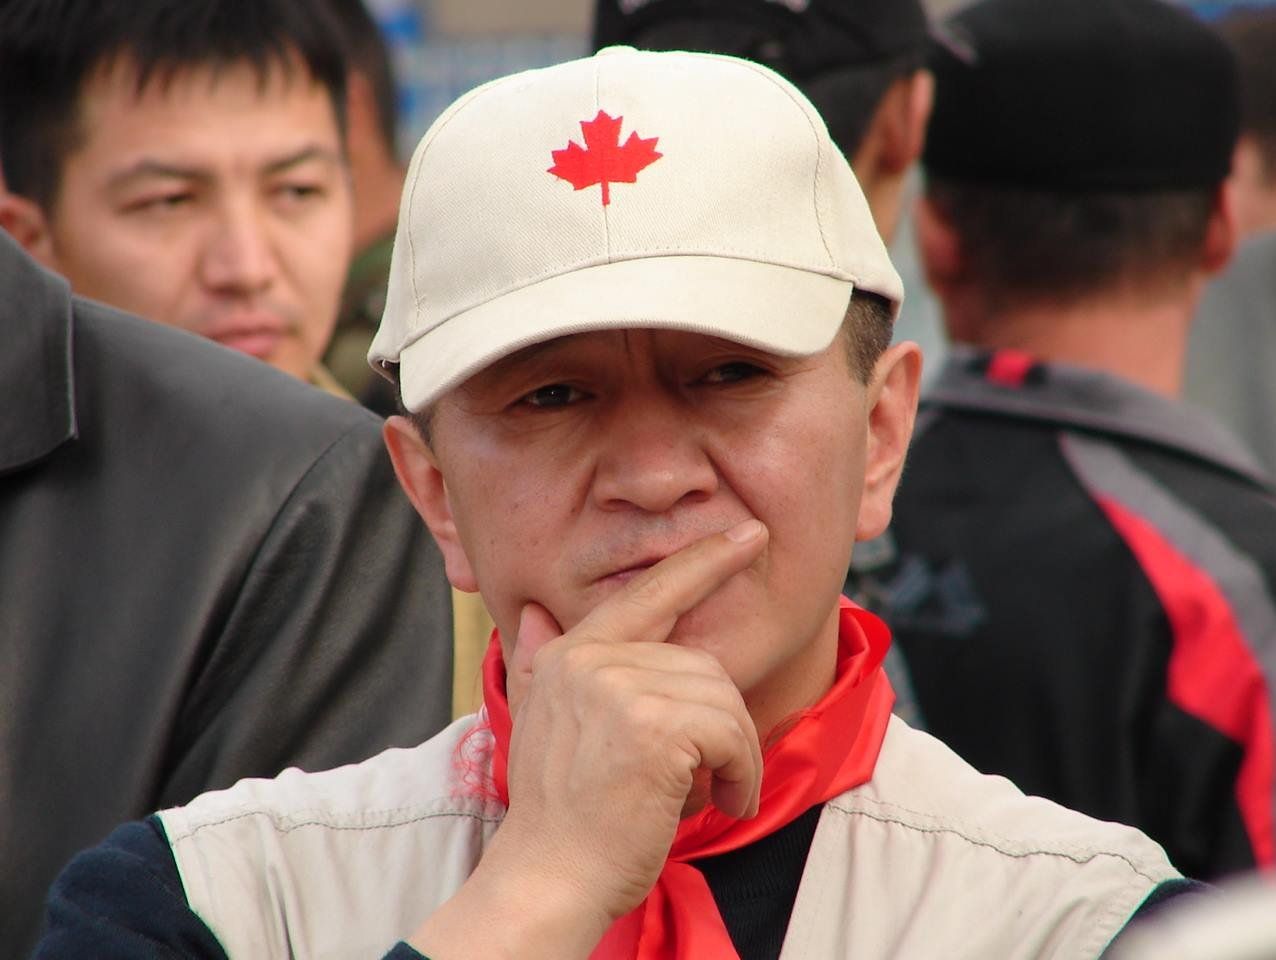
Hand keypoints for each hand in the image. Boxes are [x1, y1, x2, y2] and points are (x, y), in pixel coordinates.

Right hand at [409, 519, 766, 959]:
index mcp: (571, 654)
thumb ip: (541, 664)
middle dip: (721, 722)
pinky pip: (731, 732)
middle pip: (703, 664)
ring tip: (712, 793)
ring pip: (723, 698)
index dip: (703, 561)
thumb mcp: (539, 727)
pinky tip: (722, 801)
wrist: (548, 878)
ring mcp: (621, 688)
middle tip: (710, 776)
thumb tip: (533, 613)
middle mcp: (592, 659)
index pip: (649, 594)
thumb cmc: (558, 814)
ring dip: (734, 754)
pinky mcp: (653, 727)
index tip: (748, 534)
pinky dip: (740, 772)